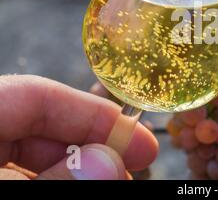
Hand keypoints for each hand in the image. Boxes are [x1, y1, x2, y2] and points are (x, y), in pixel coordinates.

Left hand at [0, 75, 158, 178]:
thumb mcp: (6, 195)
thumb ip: (54, 179)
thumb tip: (109, 163)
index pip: (35, 94)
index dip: (92, 113)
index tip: (137, 136)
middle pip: (39, 124)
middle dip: (93, 143)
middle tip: (134, 163)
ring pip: (33, 152)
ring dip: (82, 165)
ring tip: (118, 178)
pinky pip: (21, 171)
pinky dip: (58, 177)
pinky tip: (90, 184)